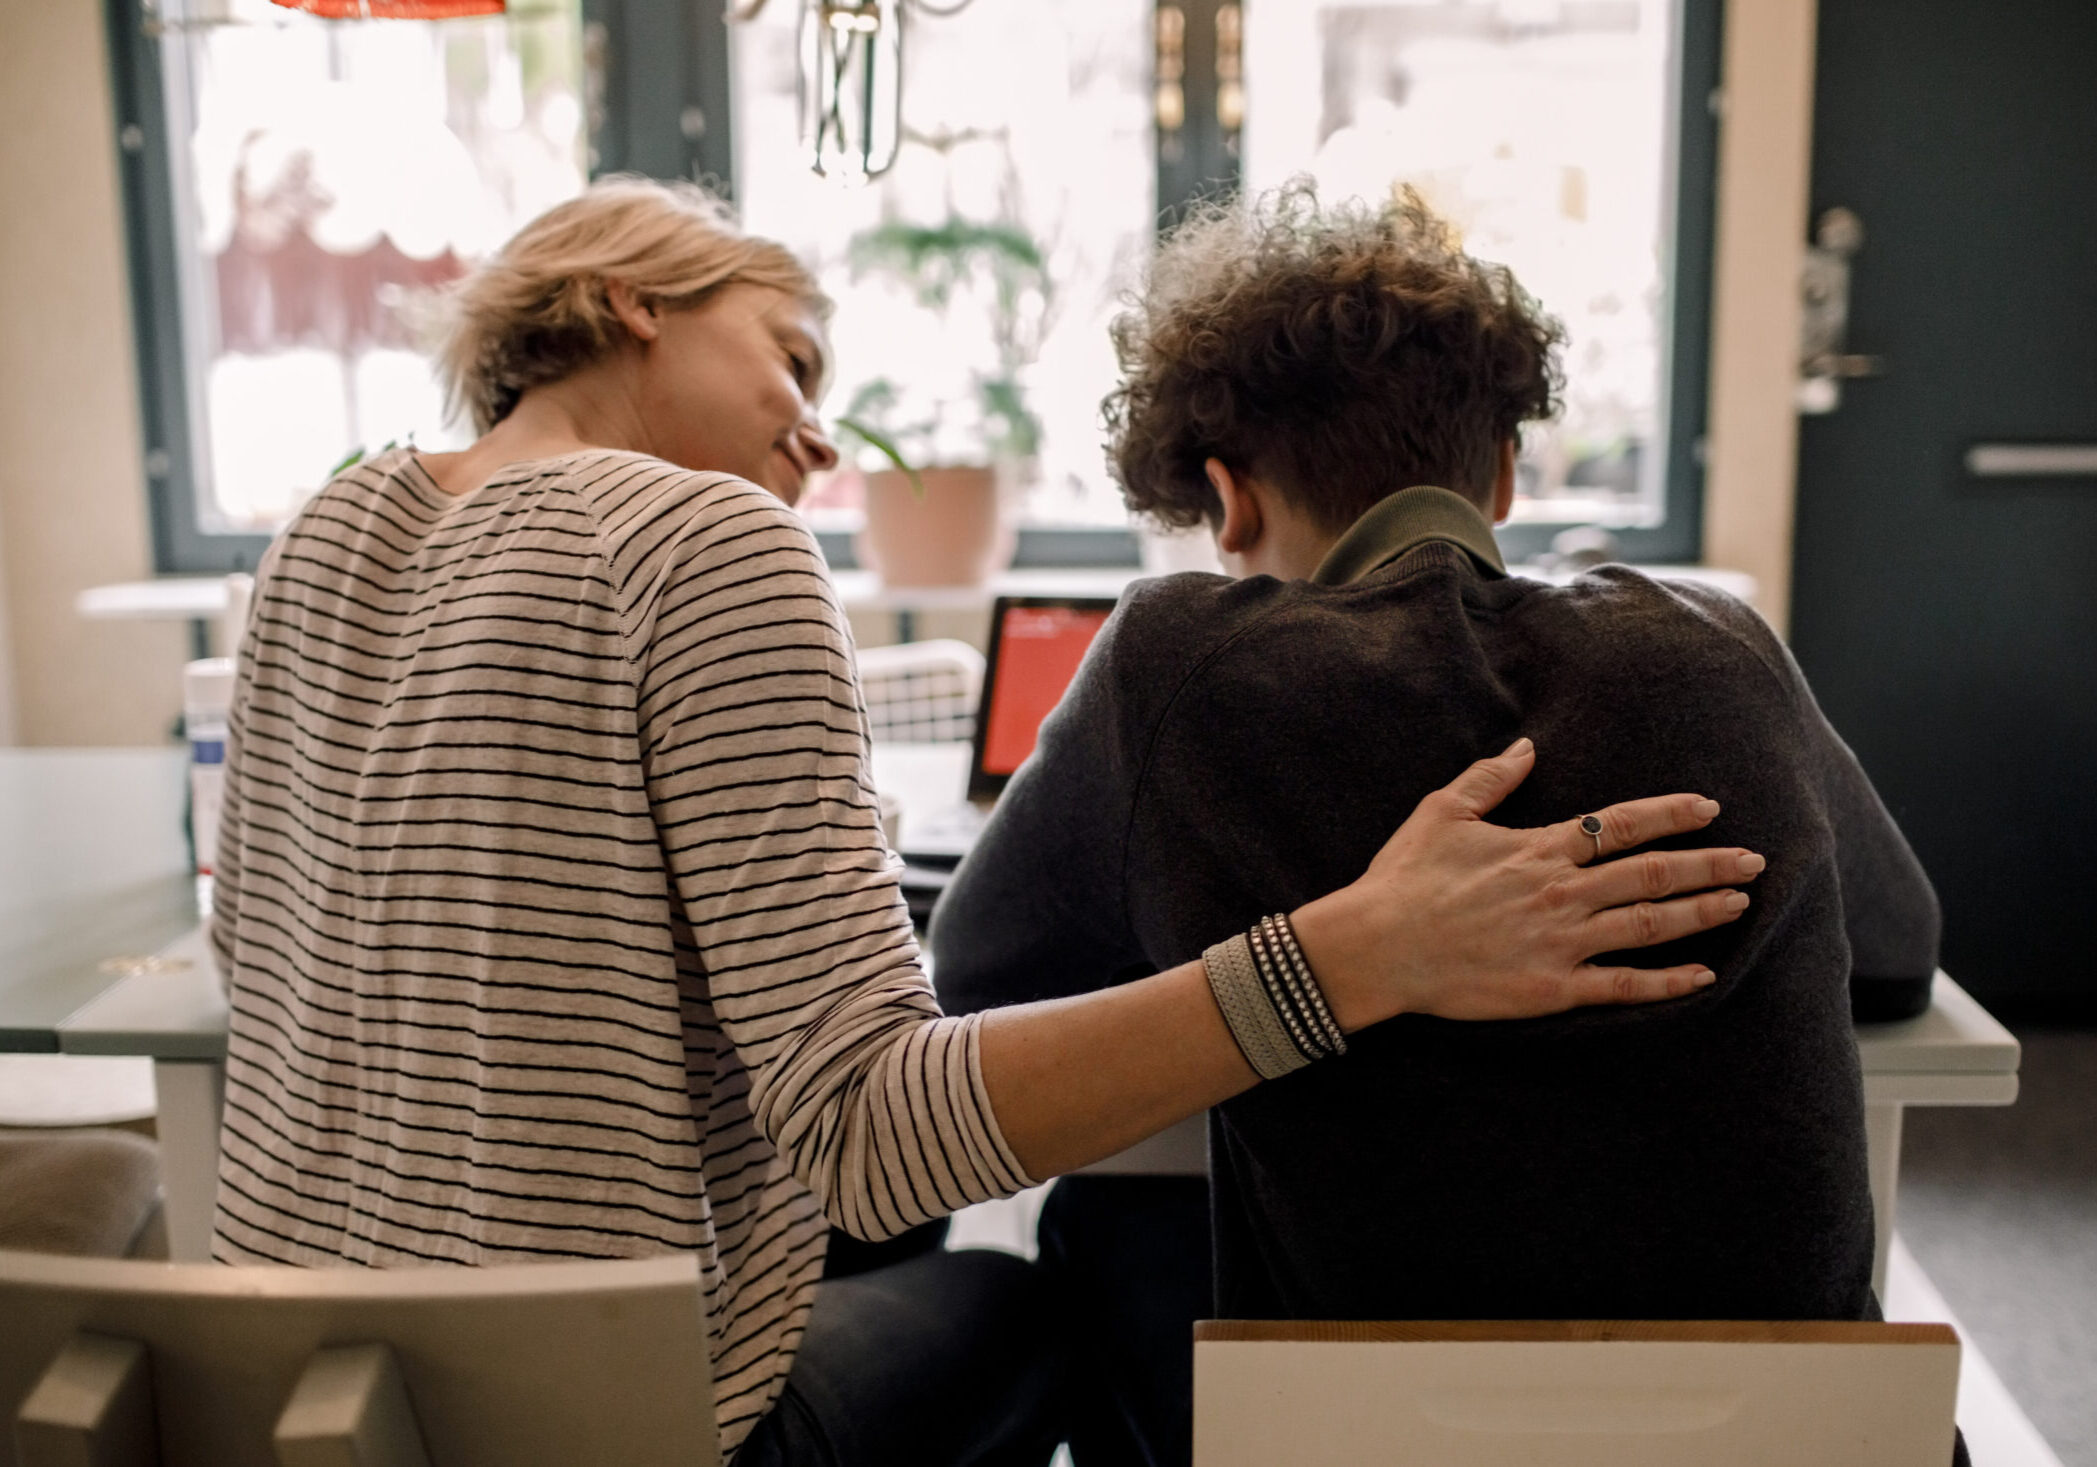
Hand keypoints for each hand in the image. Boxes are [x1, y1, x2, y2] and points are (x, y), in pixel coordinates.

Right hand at [1293, 738, 1762, 1030]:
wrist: (1379, 945)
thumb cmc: (1404, 878)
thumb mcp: (1441, 812)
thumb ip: (1489, 778)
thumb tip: (1527, 747)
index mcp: (1538, 848)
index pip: (1619, 825)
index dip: (1670, 815)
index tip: (1710, 809)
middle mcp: (1561, 892)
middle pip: (1651, 874)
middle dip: (1709, 864)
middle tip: (1756, 861)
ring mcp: (1561, 942)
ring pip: (1648, 925)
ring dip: (1700, 913)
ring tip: (1740, 903)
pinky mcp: (1552, 987)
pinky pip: (1622, 985)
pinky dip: (1666, 982)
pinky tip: (1702, 977)